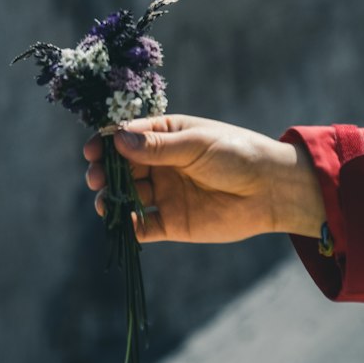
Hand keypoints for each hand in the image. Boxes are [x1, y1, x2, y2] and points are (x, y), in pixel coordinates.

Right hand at [83, 114, 324, 244]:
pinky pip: (143, 226)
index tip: (92, 151)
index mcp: (165, 136)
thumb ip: (156, 146)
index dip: (106, 143)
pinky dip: (129, 226)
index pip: (126, 137)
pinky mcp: (172, 222)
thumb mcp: (194, 144)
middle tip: (96, 177)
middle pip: (121, 168)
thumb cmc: (236, 153)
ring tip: (105, 202)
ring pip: (127, 196)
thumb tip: (117, 140)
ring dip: (112, 199)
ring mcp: (164, 193)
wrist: (270, 190)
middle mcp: (160, 164)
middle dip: (104, 172)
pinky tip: (124, 223)